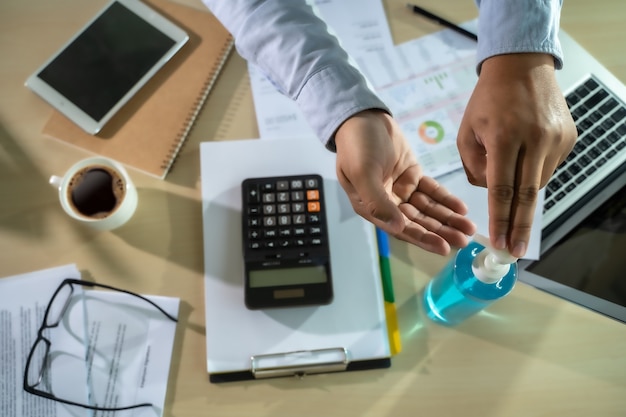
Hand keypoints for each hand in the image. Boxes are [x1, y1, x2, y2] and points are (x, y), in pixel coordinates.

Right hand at [334, 110, 475, 255]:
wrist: (362, 116)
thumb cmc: (357, 146)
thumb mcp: (362, 173)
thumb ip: (378, 202)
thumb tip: (398, 228)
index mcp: (370, 207)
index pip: (400, 228)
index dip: (422, 238)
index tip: (443, 247)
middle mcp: (387, 202)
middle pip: (418, 221)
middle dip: (440, 231)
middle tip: (464, 240)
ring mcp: (401, 189)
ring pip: (427, 208)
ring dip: (447, 218)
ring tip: (468, 227)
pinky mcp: (412, 175)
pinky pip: (431, 191)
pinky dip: (446, 199)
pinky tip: (461, 208)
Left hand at [457, 53, 576, 257]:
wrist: (521, 66)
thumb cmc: (487, 101)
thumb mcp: (467, 131)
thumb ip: (473, 166)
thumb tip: (487, 191)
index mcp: (504, 138)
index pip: (502, 189)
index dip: (501, 220)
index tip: (500, 243)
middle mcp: (534, 140)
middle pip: (527, 195)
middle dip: (519, 226)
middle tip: (515, 251)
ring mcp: (555, 138)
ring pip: (538, 183)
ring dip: (523, 196)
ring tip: (512, 203)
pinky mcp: (568, 137)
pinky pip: (548, 168)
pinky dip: (533, 175)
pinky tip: (524, 168)